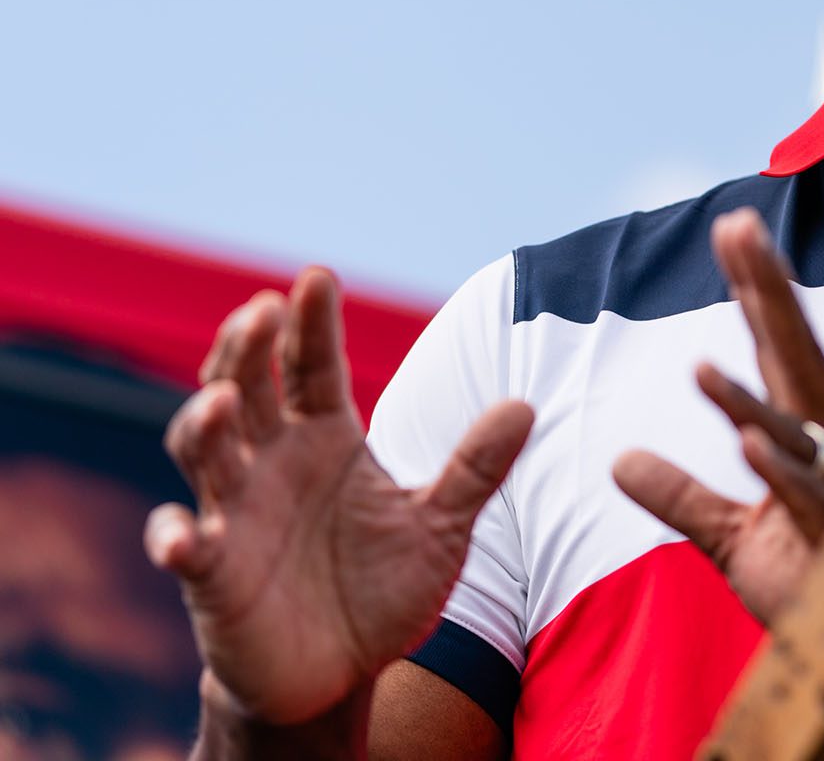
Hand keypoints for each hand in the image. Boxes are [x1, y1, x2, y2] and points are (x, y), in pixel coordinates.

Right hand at [144, 268, 534, 725]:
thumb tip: (525, 406)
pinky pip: (185, 551)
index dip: (311, 323)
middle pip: (246, 388)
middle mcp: (272, 462)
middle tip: (261, 310)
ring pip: (205, 453)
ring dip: (204, 424)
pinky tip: (180, 537)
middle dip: (247, 349)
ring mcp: (234, 513)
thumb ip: (476, 468)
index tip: (316, 275)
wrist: (340, 671)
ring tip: (221, 399)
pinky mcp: (212, 575)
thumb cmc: (383, 587)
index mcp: (325, 438)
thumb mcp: (442, 526)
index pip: (313, 366)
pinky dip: (175, 540)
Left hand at [613, 208, 823, 621]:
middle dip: (767, 293)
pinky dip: (781, 474)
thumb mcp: (731, 540)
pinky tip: (747, 446)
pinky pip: (808, 503)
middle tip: (739, 227)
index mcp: (807, 438)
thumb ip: (682, 498)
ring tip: (700, 365)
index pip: (775, 351)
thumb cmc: (815, 584)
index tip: (732, 228)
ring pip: (794, 435)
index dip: (755, 289)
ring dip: (749, 399)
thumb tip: (620, 461)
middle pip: (794, 360)